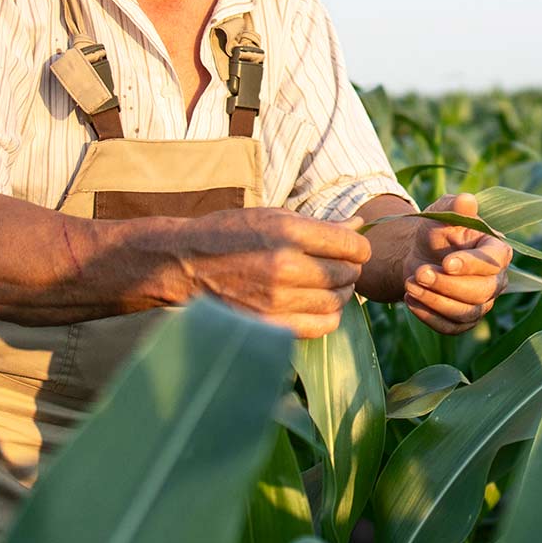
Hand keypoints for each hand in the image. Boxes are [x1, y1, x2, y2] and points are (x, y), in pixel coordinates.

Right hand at [178, 208, 371, 338]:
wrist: (182, 264)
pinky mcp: (269, 324)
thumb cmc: (228, 234)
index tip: (353, 249)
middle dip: (350, 269)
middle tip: (341, 267)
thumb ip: (316, 224)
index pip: (350, 244)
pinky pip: (320, 326)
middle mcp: (285, 265)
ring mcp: (277, 299)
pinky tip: (318, 306)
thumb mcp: (270, 216)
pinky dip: (328, 317)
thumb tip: (358, 223)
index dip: (359, 247)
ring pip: (336, 301)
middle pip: (346, 273)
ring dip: (341, 294)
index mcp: (287, 232)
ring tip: (329, 286)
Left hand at [401, 193, 511, 334]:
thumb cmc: (437, 231)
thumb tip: (467, 200)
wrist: (419, 256)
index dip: (472, 264)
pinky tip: (410, 301)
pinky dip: (429, 317)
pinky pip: (452, 328)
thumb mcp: (442, 213)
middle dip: (447, 285)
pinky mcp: (464, 321)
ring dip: (435, 301)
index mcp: (497, 251)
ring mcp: (482, 304)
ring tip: (409, 285)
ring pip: (466, 313)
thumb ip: (455, 207)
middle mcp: (496, 281)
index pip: (494, 262)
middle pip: (481, 292)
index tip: (446, 262)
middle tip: (419, 273)